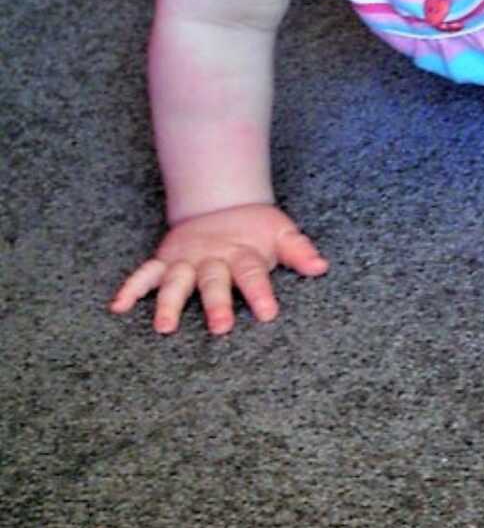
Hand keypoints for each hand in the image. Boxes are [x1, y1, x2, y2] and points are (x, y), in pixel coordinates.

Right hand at [109, 203, 327, 334]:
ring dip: (170, 302)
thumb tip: (321, 267)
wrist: (222, 199)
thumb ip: (298, 251)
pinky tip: (118, 306)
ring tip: (165, 326)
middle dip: (216, 303)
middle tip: (220, 328)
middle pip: (214, 280)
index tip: (268, 313)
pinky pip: (145, 274)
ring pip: (176, 281)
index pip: (253, 273)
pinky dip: (131, 288)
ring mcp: (187, 259)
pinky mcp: (166, 260)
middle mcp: (213, 258)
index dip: (261, 292)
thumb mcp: (281, 233)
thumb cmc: (256, 228)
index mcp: (243, 253)